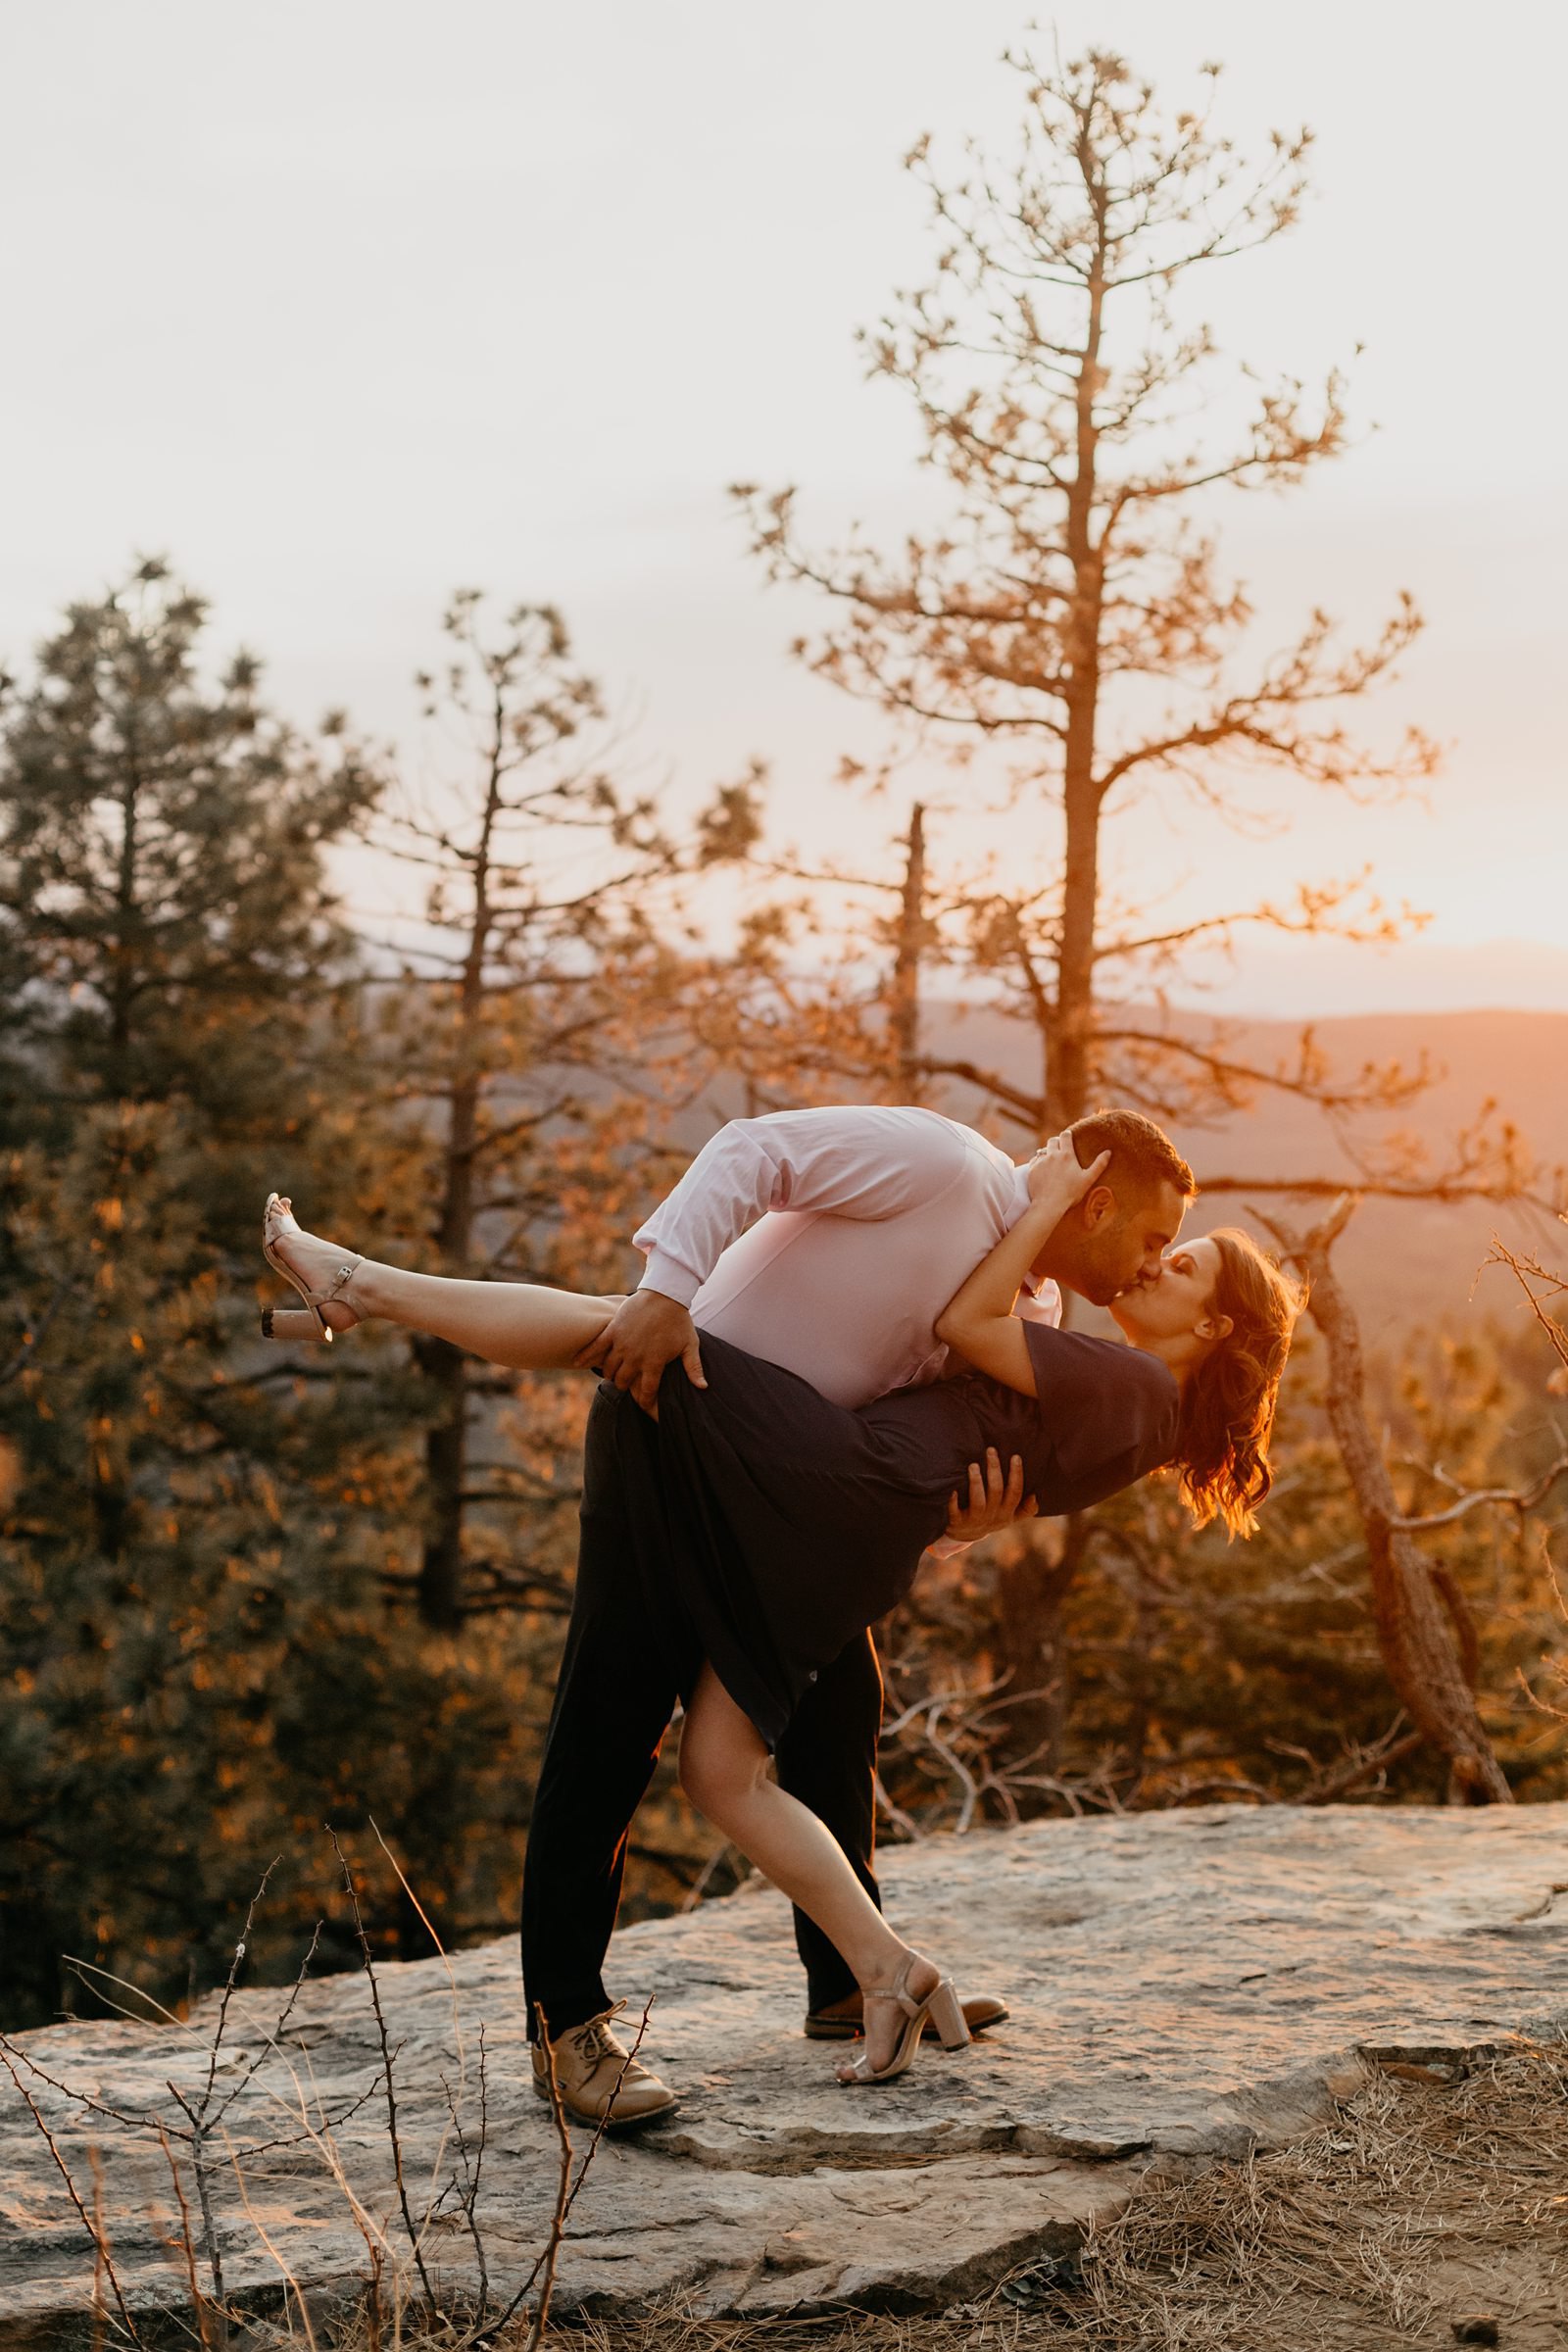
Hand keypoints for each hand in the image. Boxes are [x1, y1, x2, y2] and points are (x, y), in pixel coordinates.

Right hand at [575, 1287, 705, 1416]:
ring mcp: (622, 1344)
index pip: (646, 1392)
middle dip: (626, 1388)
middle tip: (627, 1387)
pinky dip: (585, 1355)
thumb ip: (694, 1368)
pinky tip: (576, 1362)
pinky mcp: (613, 1331)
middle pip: (624, 1383)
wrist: (665, 1293)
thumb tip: (703, 1388)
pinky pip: (595, 1346)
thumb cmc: (679, 1320)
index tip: (646, 1408)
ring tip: (614, 1376)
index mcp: (654, 1363)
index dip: (646, 1403)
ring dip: (611, 1375)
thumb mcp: (689, 1345)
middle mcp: (635, 1357)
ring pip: (610, 1369)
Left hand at [945, 1447, 1037, 1541]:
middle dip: (994, 1470)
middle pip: (996, 1491)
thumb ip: (1025, 1509)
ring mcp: (975, 1521)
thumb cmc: (990, 1518)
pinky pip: (956, 1512)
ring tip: (973, 1465)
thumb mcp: (1010, 1517)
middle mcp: (993, 1517)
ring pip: (978, 1501)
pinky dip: (953, 1502)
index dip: (1016, 1475)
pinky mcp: (958, 1523)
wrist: (965, 1535)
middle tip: (991, 1450)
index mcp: (1007, 1513)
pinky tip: (953, 1489)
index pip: (1015, 1492)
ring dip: (976, 1482)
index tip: (1015, 1456)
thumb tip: (1036, 1496)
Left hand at [1026, 1132, 1110, 1217]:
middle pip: (1052, 1140)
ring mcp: (1040, 1162)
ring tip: (1052, 1159)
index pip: (1065, 1136)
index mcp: (1067, 1155)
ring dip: (1047, 1152)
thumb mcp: (1088, 1179)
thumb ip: (1099, 1164)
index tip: (1069, 1136)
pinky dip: (1038, 1161)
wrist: (1050, 1204)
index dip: (1067, 1134)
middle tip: (1060, 1147)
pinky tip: (1042, 1168)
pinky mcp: (1031, 1170)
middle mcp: (1052, 1155)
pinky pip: (1034, 1160)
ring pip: (1042, 1150)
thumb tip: (1108, 1152)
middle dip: (1057, 1141)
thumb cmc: (1071, 1193)